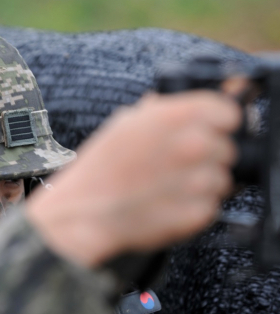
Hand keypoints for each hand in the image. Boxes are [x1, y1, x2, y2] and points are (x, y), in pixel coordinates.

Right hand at [26, 91, 239, 267]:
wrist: (83, 213)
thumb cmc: (99, 170)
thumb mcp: (125, 125)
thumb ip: (164, 112)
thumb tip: (191, 100)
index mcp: (176, 116)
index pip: (229, 113)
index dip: (217, 124)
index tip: (205, 133)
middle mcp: (193, 145)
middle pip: (226, 148)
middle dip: (206, 157)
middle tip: (174, 167)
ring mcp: (198, 181)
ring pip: (222, 179)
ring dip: (201, 184)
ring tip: (167, 188)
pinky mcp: (198, 213)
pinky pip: (211, 207)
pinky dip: (194, 208)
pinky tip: (166, 205)